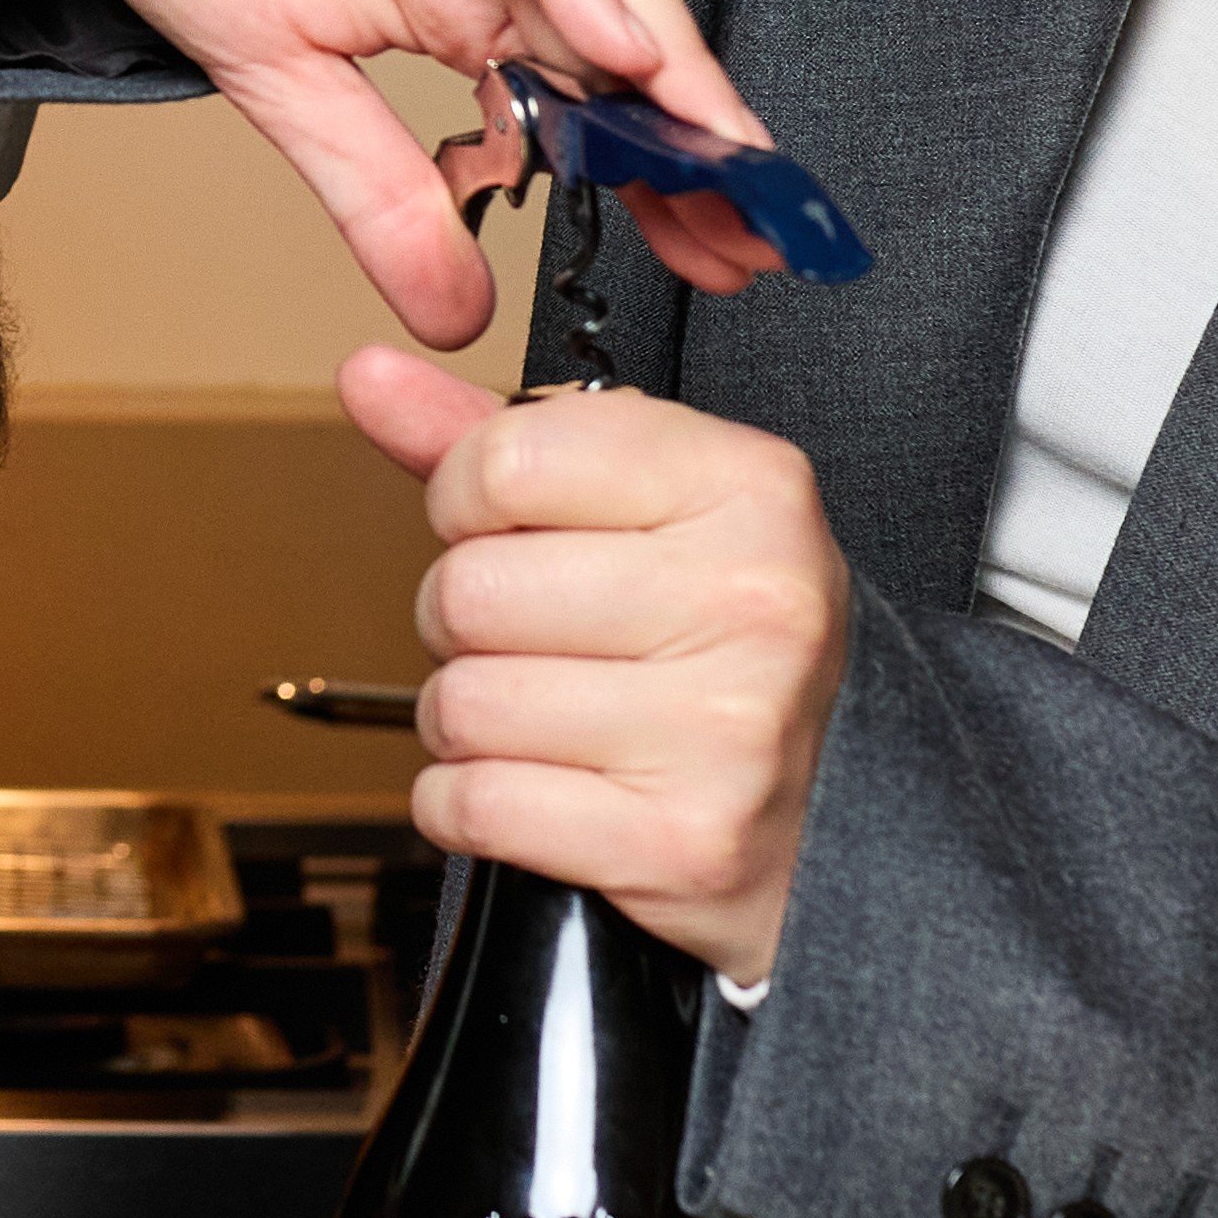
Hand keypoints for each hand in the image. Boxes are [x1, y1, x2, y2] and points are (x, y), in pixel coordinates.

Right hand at [0, 0, 787, 341]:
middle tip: (758, 233)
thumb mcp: (277, 82)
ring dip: (661, 53)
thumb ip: (375, 191)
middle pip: (618, 29)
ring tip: (724, 146)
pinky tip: (615, 36)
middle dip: (694, 133)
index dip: (662, 172)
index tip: (723, 263)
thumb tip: (458, 318)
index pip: (591, 90)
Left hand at [337, 340, 847, 989]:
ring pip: (462, 702)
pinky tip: (536, 786)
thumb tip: (370, 377)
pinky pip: (475, 804)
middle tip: (534, 640)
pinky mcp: (682, 841)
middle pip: (469, 589)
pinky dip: (468, 804)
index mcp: (748, 488)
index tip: (506, 530)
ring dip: (466, 720)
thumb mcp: (645, 511)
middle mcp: (751, 600)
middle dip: (464, 622)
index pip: (508, 459)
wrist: (846, 811)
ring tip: (541, 716)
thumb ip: (502, 442)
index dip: (467, 501)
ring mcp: (724, 728)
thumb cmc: (726, 645)